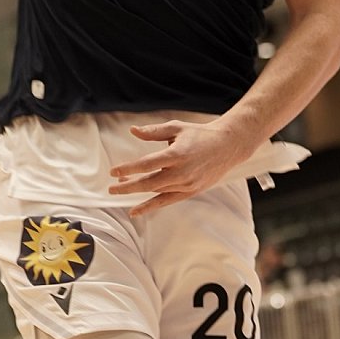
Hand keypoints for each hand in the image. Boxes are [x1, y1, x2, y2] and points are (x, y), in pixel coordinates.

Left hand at [108, 118, 248, 215]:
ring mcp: (186, 184)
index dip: (128, 169)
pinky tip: (135, 210)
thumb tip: (133, 131)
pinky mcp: (191, 191)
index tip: (113, 172)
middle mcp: (181, 172)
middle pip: (148, 183)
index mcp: (176, 154)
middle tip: (111, 188)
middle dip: (128, 186)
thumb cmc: (200, 134)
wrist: (228, 146)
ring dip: (137, 192)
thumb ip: (153, 132)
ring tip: (120, 190)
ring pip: (156, 192)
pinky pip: (166, 201)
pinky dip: (150, 206)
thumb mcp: (176, 128)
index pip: (146, 164)